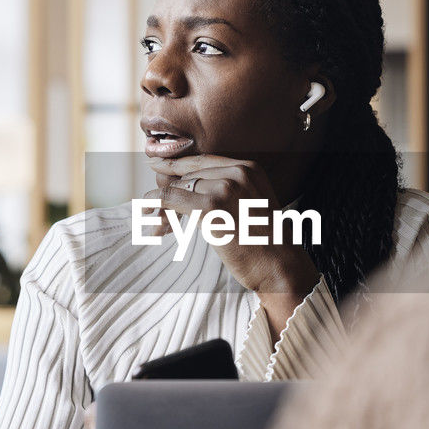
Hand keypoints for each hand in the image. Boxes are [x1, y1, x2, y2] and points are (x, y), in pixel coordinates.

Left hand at [146, 154, 319, 334]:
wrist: (280, 266)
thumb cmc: (265, 244)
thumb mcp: (251, 205)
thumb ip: (226, 191)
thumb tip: (183, 188)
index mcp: (249, 168)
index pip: (202, 161)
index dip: (175, 165)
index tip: (155, 166)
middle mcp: (237, 172)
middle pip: (187, 175)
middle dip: (167, 191)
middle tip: (152, 210)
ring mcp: (224, 187)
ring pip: (177, 188)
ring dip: (161, 206)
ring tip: (155, 224)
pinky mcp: (211, 207)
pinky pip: (170, 199)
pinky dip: (155, 206)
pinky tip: (148, 217)